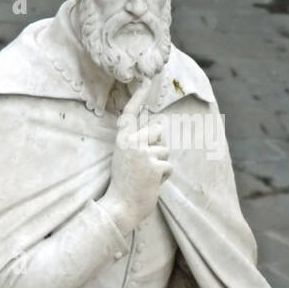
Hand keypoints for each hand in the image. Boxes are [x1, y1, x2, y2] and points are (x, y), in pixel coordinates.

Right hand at [101, 78, 171, 230]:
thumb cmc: (125, 183)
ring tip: (146, 176)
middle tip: (144, 166)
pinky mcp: (153, 167)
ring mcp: (142, 154)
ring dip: (161, 164)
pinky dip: (164, 176)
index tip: (146, 80)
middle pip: (159, 132)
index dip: (138, 97)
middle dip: (158, 147)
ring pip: (166, 150)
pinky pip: (169, 166)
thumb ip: (140, 142)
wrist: (119, 207)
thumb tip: (160, 129)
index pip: (131, 114)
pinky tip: (151, 183)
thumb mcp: (127, 157)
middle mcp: (130, 143)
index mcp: (122, 139)